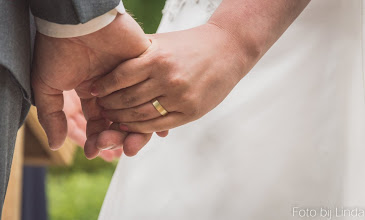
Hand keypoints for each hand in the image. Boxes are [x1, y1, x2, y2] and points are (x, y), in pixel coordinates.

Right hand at [31, 13, 153, 158]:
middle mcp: (113, 87)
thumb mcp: (47, 86)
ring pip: (138, 110)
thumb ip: (52, 116)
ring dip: (135, 129)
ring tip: (131, 144)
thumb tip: (56, 145)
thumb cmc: (57, 50)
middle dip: (115, 137)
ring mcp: (130, 77)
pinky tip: (158, 129)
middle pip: (120, 119)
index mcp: (92, 92)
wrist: (77, 21)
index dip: (97, 137)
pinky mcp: (145, 66)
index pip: (99, 121)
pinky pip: (154, 93)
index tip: (94, 151)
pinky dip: (156, 111)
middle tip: (113, 148)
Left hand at [91, 24, 253, 133]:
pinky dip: (140, 129)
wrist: (227, 50)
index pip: (121, 77)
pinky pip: (158, 125)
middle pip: (127, 99)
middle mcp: (169, 78)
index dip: (102, 86)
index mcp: (159, 58)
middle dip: (108, 106)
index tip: (92, 91)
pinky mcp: (191, 112)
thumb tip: (107, 65)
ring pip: (141, 116)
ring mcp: (181, 97)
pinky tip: (130, 126)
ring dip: (121, 119)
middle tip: (99, 108)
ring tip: (112, 117)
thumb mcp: (163, 42)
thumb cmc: (190, 44)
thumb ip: (137, 52)